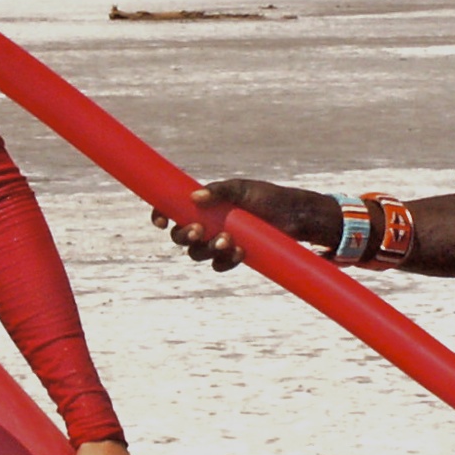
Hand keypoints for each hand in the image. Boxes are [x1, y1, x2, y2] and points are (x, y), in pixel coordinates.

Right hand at [151, 180, 338, 271]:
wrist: (293, 216)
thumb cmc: (267, 198)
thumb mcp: (242, 189)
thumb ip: (219, 191)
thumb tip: (195, 197)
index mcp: (204, 205)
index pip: (172, 210)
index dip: (160, 215)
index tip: (160, 220)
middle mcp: (207, 224)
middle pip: (180, 237)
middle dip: (185, 236)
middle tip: (198, 230)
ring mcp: (219, 241)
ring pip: (198, 253)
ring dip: (208, 249)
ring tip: (228, 240)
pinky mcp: (233, 256)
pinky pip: (219, 265)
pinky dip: (226, 261)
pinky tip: (240, 251)